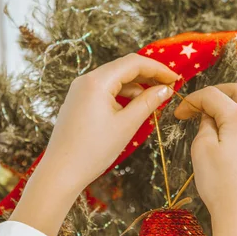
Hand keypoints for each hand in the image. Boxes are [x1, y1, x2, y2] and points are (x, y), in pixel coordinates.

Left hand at [11, 54, 178, 235]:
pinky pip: (104, 91)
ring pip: (113, 80)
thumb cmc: (93, 150)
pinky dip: (121, 95)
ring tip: (154, 99)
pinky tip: (134, 106)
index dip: (157, 68)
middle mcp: (85, 80)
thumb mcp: (126, 125)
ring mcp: (79, 90)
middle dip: (147, 75)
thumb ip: (147, 103)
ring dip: (135, 86)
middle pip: (123, 68)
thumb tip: (165, 89)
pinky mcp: (77, 102)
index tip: (175, 78)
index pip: (133, 63)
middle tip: (168, 86)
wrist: (61, 172)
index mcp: (97, 81)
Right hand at [174, 84, 236, 235]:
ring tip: (213, 126)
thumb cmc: (220, 186)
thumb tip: (209, 118)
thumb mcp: (201, 150)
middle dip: (218, 93)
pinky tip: (230, 148)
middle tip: (200, 104)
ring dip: (231, 111)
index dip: (191, 100)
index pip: (213, 95)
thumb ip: (204, 126)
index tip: (179, 113)